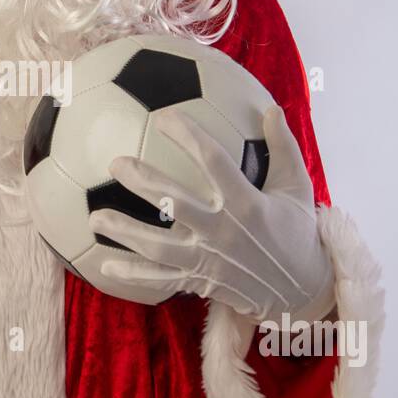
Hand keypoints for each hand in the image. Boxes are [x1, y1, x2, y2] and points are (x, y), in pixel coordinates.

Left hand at [88, 103, 335, 322]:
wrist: (303, 290)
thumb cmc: (298, 232)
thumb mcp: (298, 187)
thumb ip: (283, 147)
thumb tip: (271, 108)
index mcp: (247, 202)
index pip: (213, 160)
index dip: (188, 135)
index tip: (164, 115)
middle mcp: (223, 231)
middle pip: (175, 203)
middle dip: (143, 182)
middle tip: (115, 164)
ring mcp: (208, 260)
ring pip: (159, 246)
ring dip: (125, 232)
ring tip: (94, 218)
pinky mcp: (201, 281)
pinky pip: (161, 279)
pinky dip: (133, 274)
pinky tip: (104, 265)